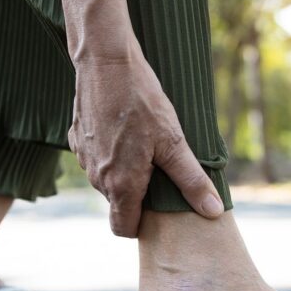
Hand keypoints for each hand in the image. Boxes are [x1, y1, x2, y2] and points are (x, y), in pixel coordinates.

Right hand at [68, 40, 223, 236]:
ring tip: (145, 147)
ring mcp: (83, 158)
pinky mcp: (77, 138)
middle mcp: (97, 177)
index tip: (159, 212)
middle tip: (161, 172)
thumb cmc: (142, 101)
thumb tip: (213, 211)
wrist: (106, 62)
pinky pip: (96, 158)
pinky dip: (110, 153)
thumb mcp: (174, 142)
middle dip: (137, 196)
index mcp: (121, 184)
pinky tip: (125, 131)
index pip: (124, 228)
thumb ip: (191, 181)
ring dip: (124, 173)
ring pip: (106, 180)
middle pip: (118, 203)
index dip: (142, 226)